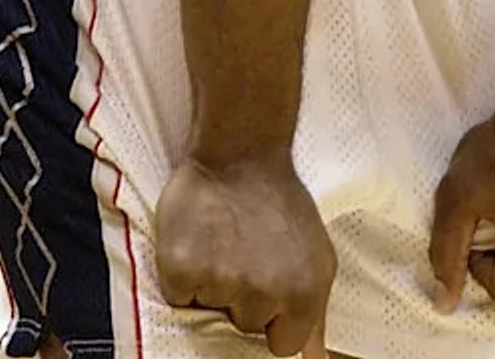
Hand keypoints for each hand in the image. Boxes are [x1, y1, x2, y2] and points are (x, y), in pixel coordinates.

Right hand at [155, 154, 334, 357]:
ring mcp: (221, 283)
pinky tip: (201, 244)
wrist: (240, 154)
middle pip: (245, 327)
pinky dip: (184, 277)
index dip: (275, 323)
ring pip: (210, 312)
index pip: (283, 347)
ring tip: (224, 245)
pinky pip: (179, 297)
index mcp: (304, 294)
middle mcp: (264, 294)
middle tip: (247, 256)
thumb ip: (314, 316)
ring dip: (214, 287)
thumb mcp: (316, 258)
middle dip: (244, 300)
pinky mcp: (182, 270)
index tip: (270, 296)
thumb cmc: (280, 205)